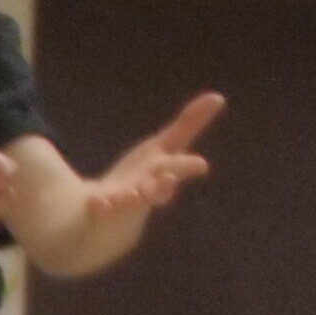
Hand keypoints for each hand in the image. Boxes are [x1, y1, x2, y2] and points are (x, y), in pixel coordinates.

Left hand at [82, 92, 222, 228]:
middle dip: (163, 184)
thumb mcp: (164, 147)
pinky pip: (99, 210)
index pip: (179, 168)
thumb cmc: (144, 177)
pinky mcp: (101, 212)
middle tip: (168, 178)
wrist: (113, 217)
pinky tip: (96, 203)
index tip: (201, 165)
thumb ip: (189, 124)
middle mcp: (146, 191)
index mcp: (162, 173)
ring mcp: (124, 205)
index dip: (188, 166)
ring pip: (129, 202)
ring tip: (132, 194)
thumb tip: (219, 97)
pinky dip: (99, 207)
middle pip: (157, 188)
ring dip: (130, 198)